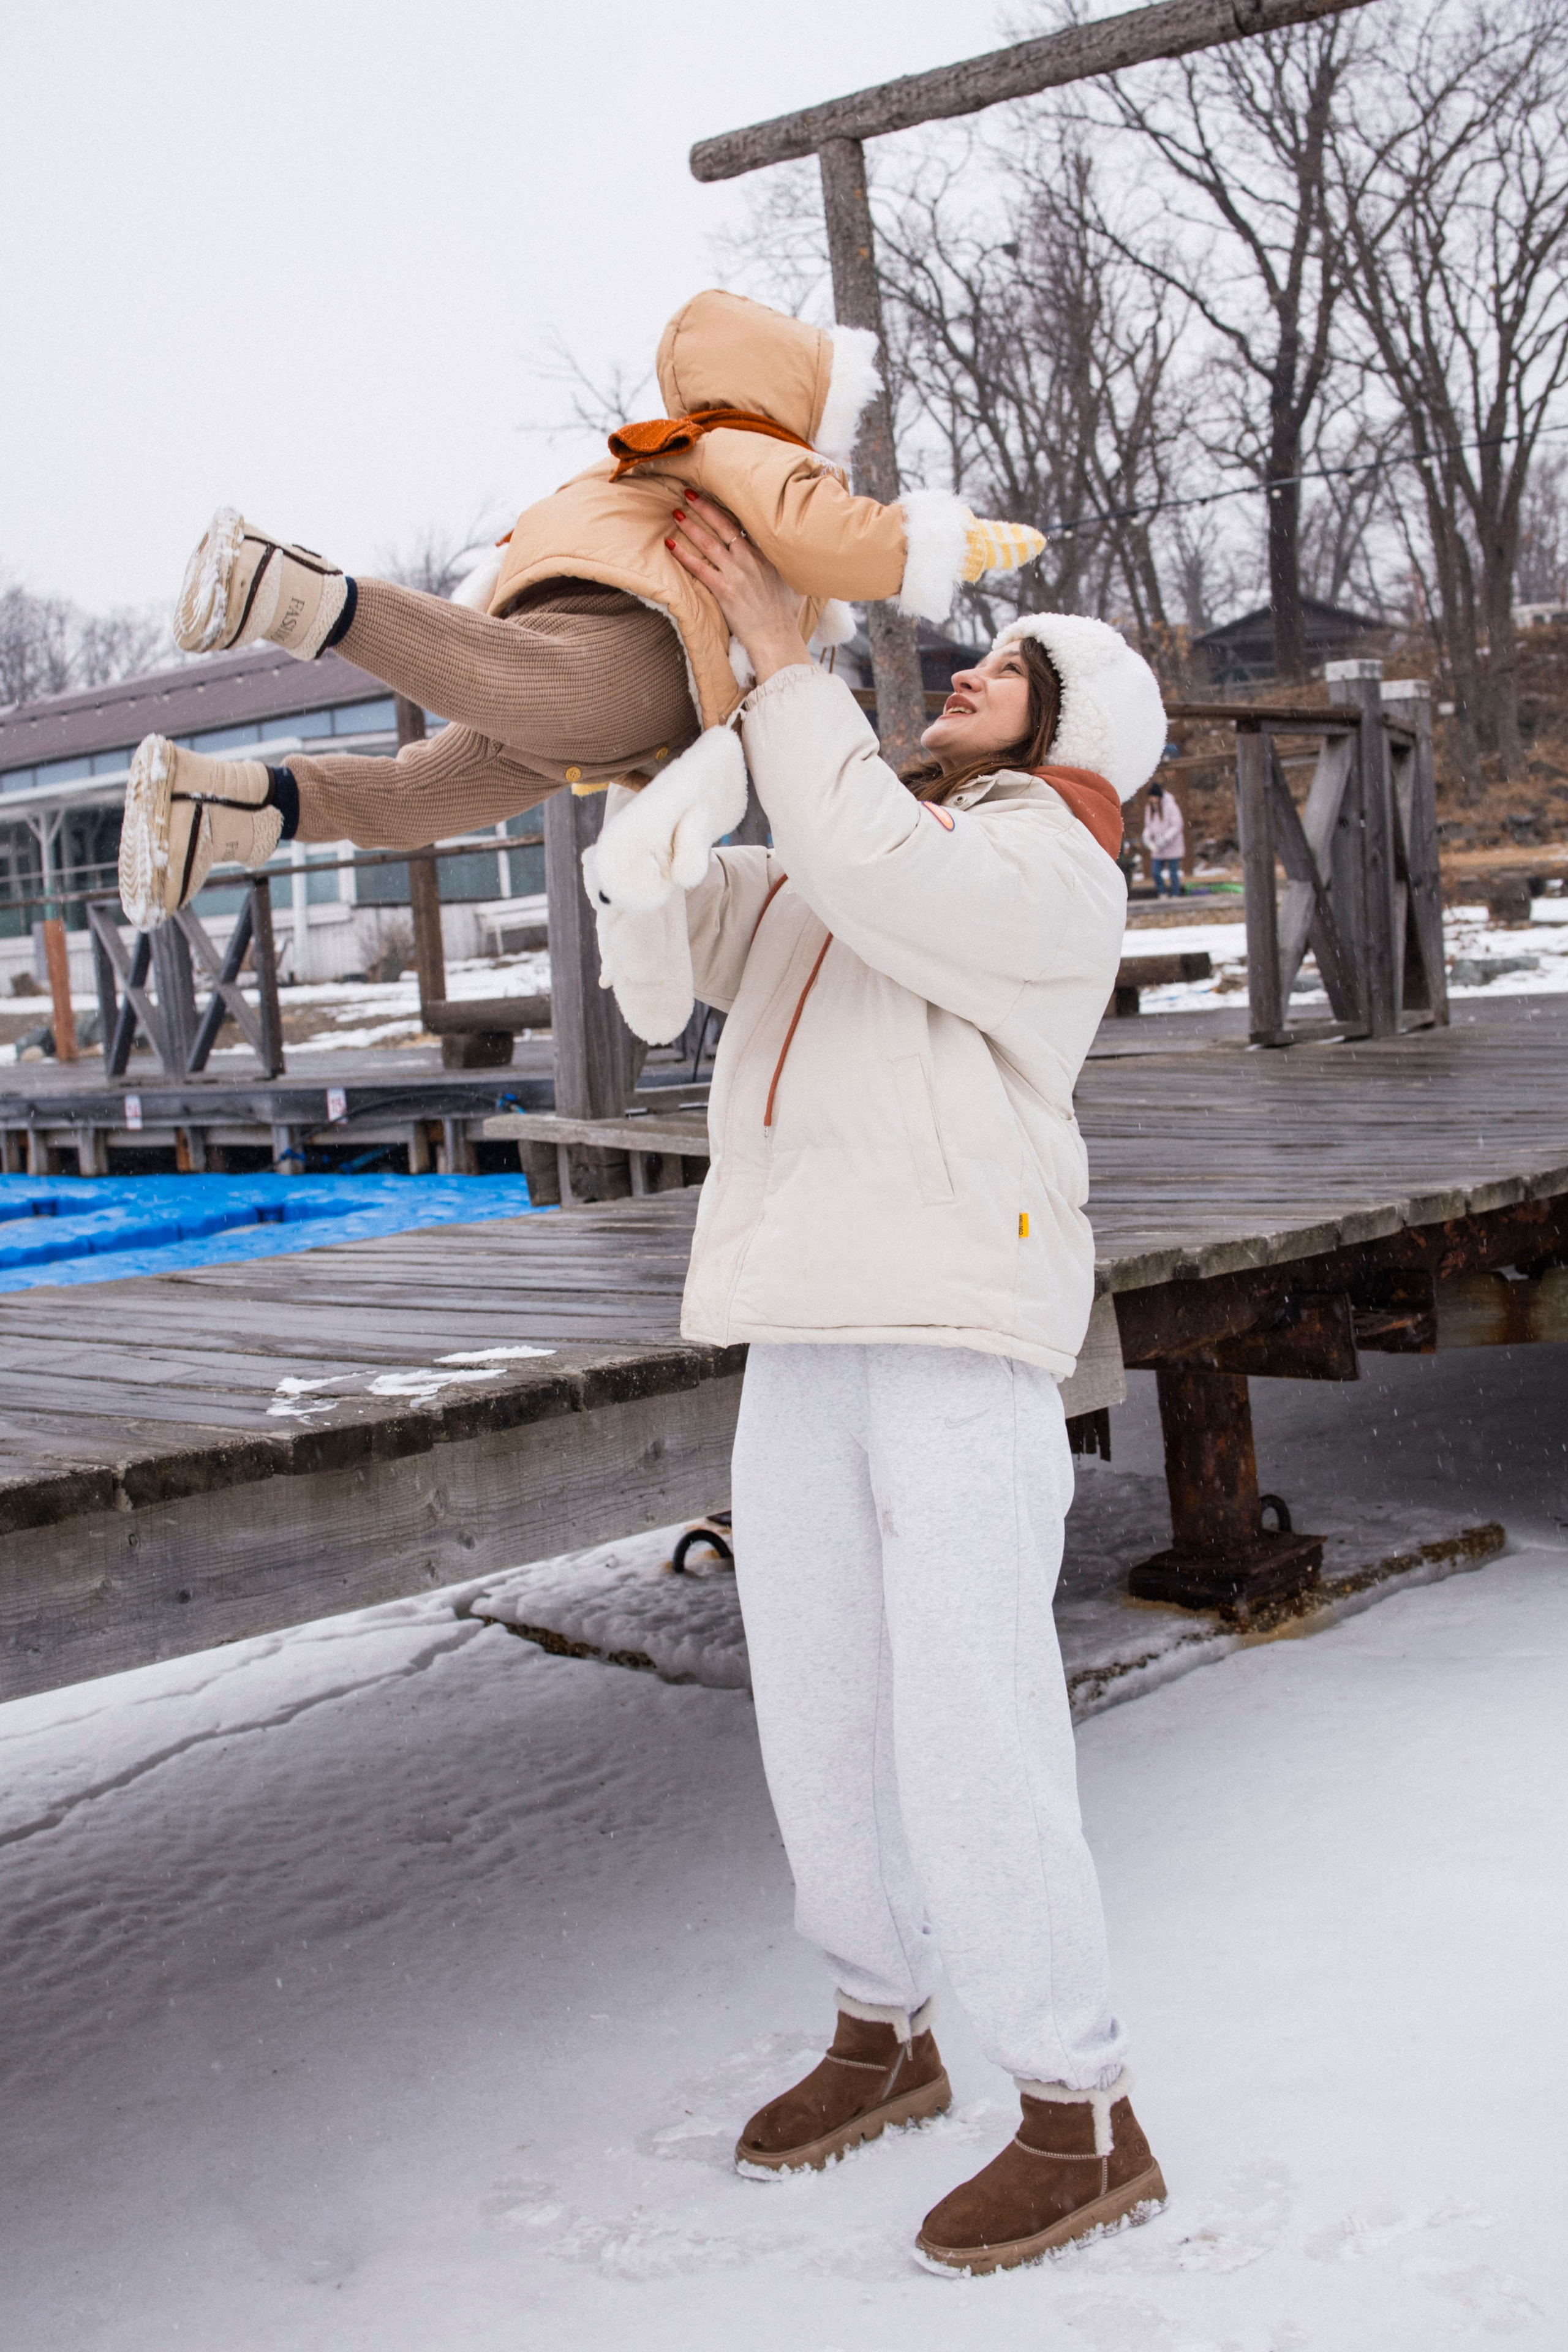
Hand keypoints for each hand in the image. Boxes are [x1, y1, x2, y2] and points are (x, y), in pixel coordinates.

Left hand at [665, 488, 810, 686]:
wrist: (777, 638)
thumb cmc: (785, 616)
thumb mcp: (795, 584)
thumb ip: (789, 567)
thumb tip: (794, 559)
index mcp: (767, 555)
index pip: (745, 525)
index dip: (728, 509)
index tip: (716, 495)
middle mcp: (751, 560)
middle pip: (725, 525)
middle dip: (705, 507)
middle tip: (688, 493)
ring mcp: (737, 574)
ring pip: (709, 543)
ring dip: (691, 526)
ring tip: (676, 512)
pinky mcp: (724, 590)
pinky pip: (699, 568)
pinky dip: (684, 556)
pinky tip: (671, 545)